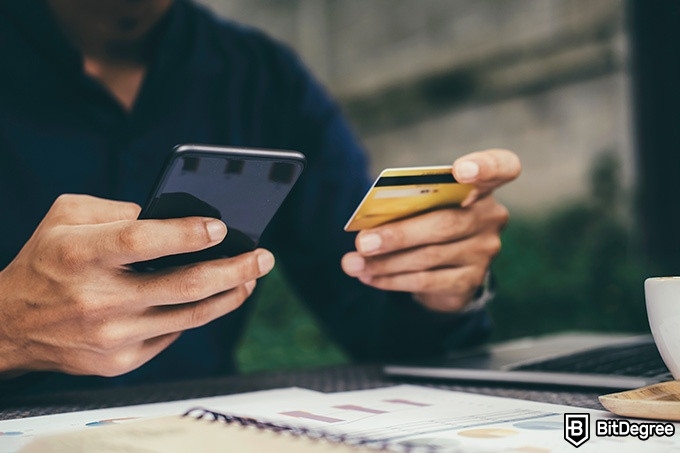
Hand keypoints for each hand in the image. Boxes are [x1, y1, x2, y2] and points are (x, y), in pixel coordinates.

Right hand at [0, 194, 274, 376]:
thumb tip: (172, 215)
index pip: (142, 243)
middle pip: (183, 286)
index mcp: (80, 255)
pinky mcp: (119, 361)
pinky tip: (212, 297)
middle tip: (264, 256)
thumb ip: (116, 207)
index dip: (186, 234)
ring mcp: (111, 336)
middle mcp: (97, 299)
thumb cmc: (46, 261)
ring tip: (253, 277)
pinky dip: (196, 313)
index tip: (221, 227)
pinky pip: (172, 333)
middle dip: (234, 269)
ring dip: (230, 294)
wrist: (10, 326)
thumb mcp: (65, 217)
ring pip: (190, 315)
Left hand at [341, 149, 520, 311]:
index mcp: (482, 186)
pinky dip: (392, 280)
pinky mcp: (470, 281)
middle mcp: (490, 218)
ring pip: (429, 257)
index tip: (460, 170)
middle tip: (362, 242)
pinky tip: (369, 277)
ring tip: (354, 263)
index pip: (501, 168)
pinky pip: (426, 282)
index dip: (484, 167)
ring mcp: (484, 252)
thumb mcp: (421, 206)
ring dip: (385, 262)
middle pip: (444, 224)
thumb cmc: (427, 220)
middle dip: (398, 235)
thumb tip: (367, 229)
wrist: (445, 268)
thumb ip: (405, 207)